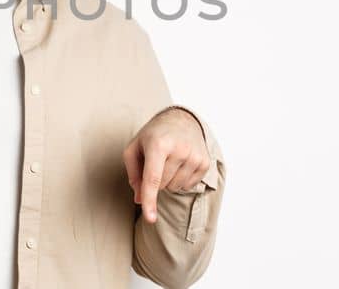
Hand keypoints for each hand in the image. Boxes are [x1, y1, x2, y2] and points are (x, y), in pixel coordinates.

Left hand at [122, 108, 210, 223]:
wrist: (180, 120)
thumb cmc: (153, 136)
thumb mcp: (134, 148)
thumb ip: (133, 174)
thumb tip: (140, 200)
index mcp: (158, 144)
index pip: (153, 179)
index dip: (150, 200)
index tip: (150, 219)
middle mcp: (180, 149)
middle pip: (162, 186)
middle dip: (156, 180)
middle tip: (157, 160)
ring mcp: (195, 156)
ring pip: (175, 188)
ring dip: (169, 180)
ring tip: (169, 160)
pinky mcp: (205, 162)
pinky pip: (188, 186)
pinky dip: (180, 179)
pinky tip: (181, 163)